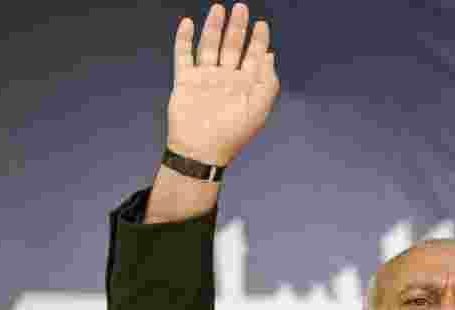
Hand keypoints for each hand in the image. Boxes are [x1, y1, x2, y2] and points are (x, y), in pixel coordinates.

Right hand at [167, 2, 278, 166]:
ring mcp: (205, 79)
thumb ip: (267, 81)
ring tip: (218, 9)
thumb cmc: (233, 134)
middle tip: (242, 8)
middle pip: (232, 47)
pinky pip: (184, 56)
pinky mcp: (185, 81)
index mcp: (245, 86)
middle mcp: (226, 79)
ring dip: (214, 27)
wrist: (201, 150)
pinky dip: (185, 39)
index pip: (254, 57)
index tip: (262, 25)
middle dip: (238, 28)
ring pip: (210, 46)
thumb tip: (270, 56)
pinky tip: (188, 24)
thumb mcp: (259, 108)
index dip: (258, 41)